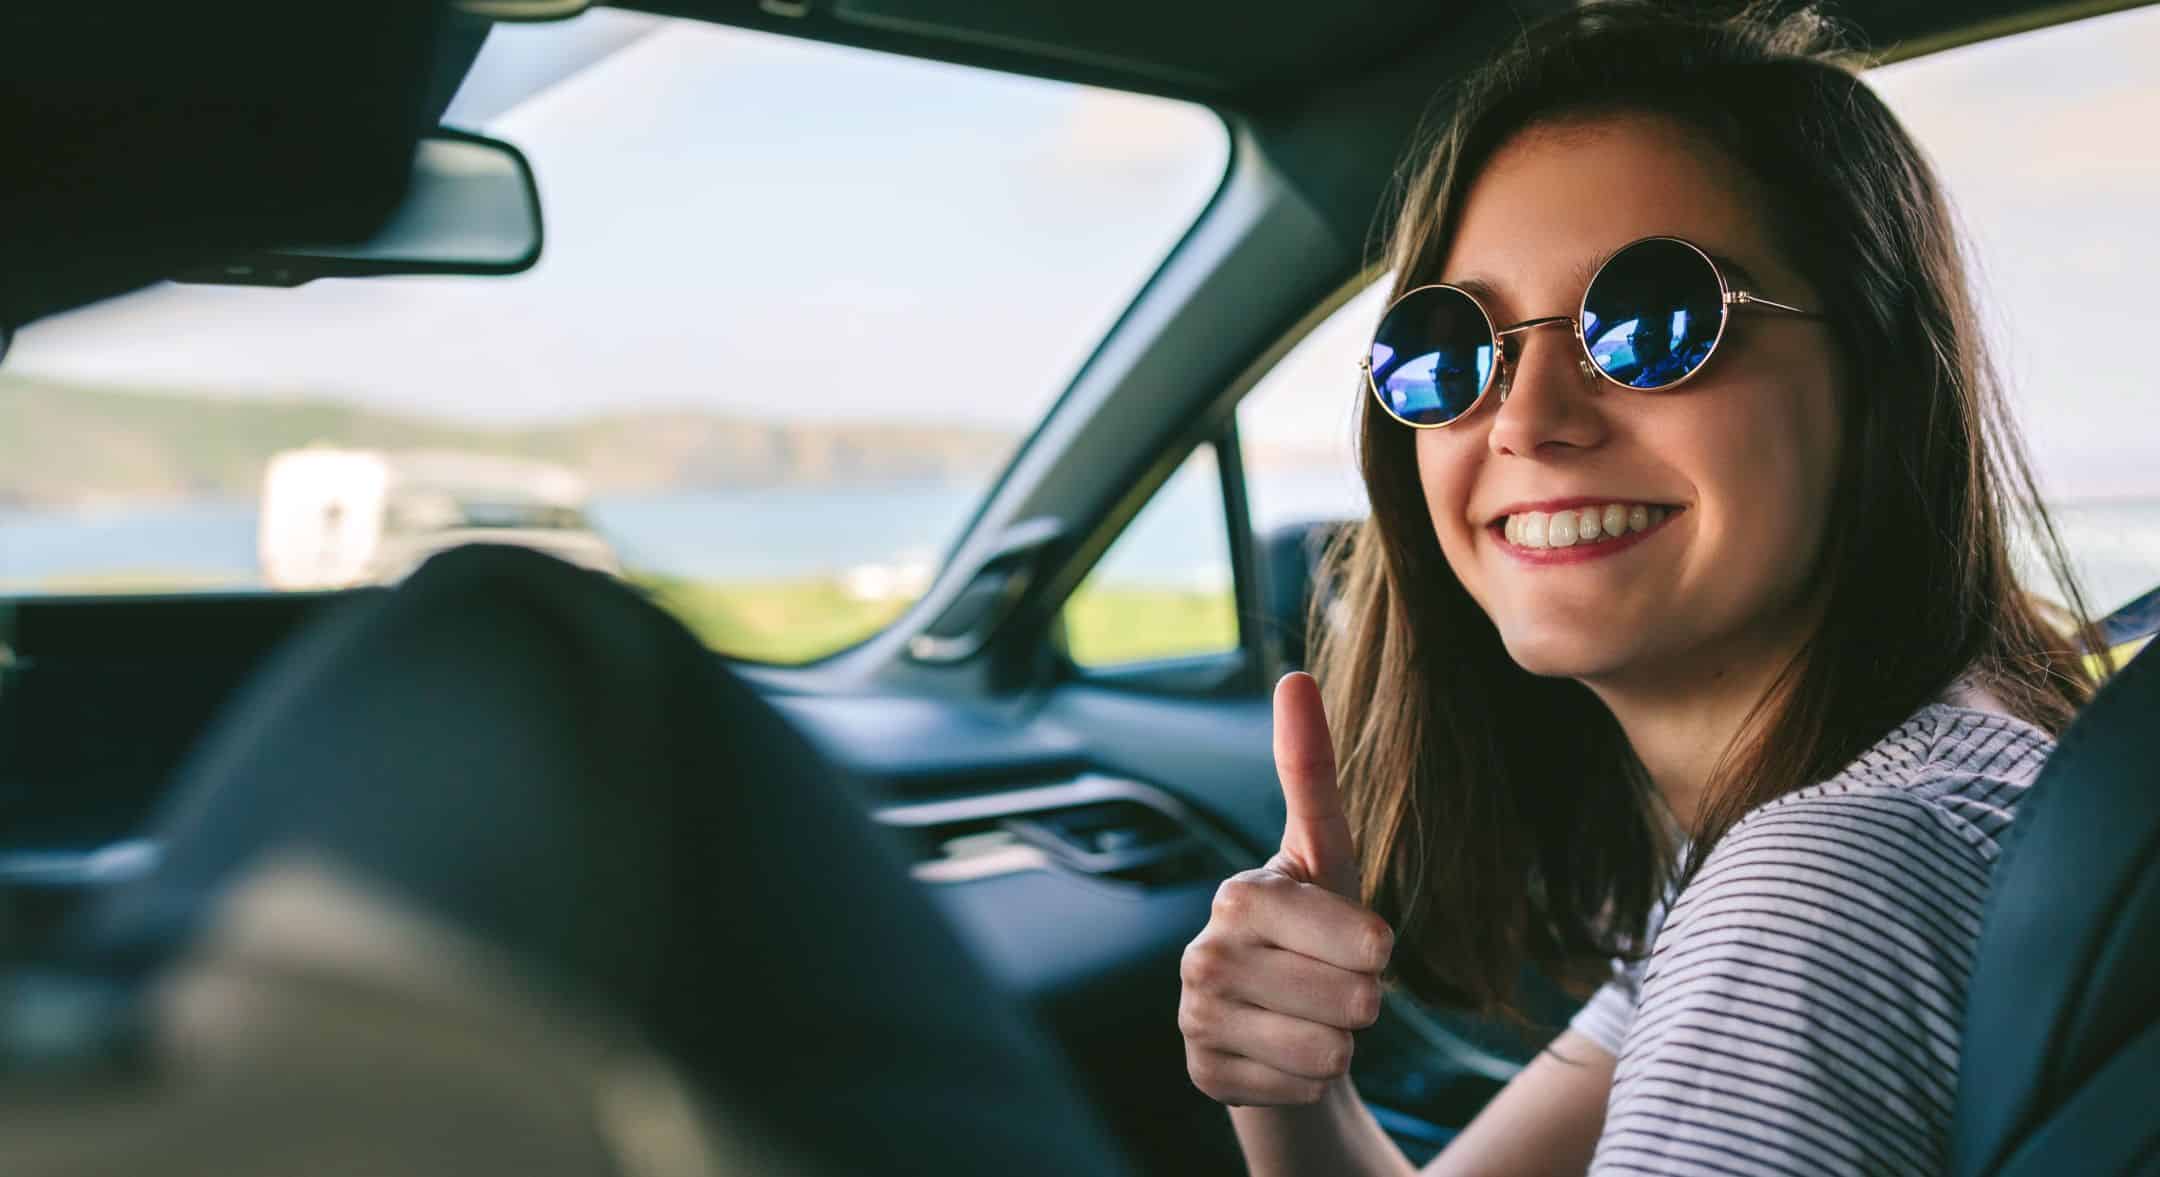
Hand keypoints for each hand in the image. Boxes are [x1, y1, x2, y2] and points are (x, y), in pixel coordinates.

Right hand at [1180, 671, 1393, 1105]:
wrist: (1273, 1016)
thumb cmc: (1313, 924)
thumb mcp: (1327, 854)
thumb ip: (1310, 771)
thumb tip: (1293, 674)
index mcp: (1240, 895)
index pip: (1362, 940)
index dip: (1374, 949)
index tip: (1366, 945)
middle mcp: (1204, 955)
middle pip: (1352, 1002)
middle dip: (1361, 1001)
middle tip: (1330, 982)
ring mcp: (1197, 1018)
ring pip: (1328, 1053)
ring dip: (1337, 1043)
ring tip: (1308, 1015)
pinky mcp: (1204, 1073)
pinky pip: (1300, 1090)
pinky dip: (1306, 1080)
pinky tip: (1281, 1052)